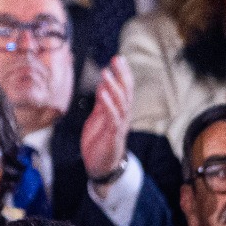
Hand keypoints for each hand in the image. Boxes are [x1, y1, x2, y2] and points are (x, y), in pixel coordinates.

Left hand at [81, 55, 133, 181]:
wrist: (100, 166)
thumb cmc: (100, 141)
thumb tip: (103, 84)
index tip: (118, 58)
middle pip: (126, 92)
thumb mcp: (99, 117)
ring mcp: (119, 125)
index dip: (122, 73)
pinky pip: (112, 117)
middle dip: (122, 75)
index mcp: (119, 111)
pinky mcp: (113, 134)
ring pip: (121, 102)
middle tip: (117, 59)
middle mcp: (123, 116)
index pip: (124, 88)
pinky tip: (102, 93)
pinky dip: (108, 104)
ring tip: (106, 72)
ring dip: (113, 86)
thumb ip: (102, 102)